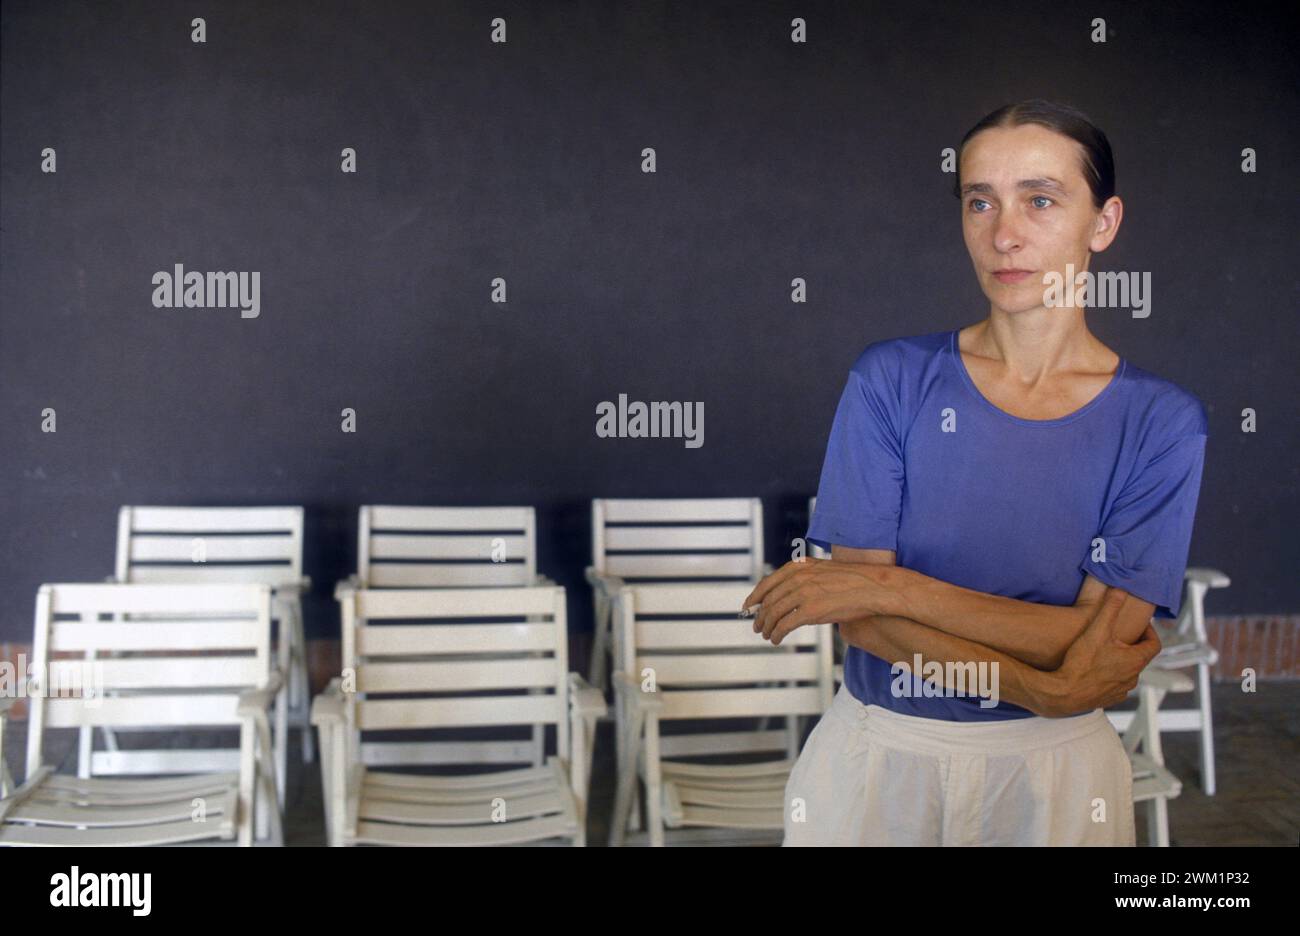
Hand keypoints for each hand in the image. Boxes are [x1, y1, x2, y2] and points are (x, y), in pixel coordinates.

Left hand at [742, 557, 893, 645]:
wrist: (873, 587)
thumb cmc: (852, 581)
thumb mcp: (822, 570)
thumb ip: (804, 577)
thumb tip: (788, 594)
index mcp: (798, 566)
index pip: (767, 583)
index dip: (754, 597)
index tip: (748, 607)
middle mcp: (797, 578)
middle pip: (768, 601)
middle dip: (759, 616)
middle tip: (757, 627)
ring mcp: (803, 594)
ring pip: (773, 614)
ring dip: (766, 627)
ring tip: (767, 635)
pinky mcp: (810, 611)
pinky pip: (784, 625)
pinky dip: (777, 634)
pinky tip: (776, 640)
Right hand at [1031, 587, 1161, 715]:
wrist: (1064, 693)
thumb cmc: (1081, 664)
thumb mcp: (1096, 630)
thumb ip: (1110, 609)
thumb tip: (1121, 590)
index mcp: (1135, 660)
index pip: (1154, 644)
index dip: (1150, 632)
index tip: (1141, 626)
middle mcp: (1133, 677)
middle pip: (1140, 658)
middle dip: (1132, 646)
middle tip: (1118, 636)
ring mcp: (1122, 690)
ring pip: (1128, 672)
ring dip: (1121, 662)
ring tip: (1105, 652)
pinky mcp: (1109, 699)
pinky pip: (1116, 685)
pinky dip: (1111, 676)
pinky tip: (1095, 670)